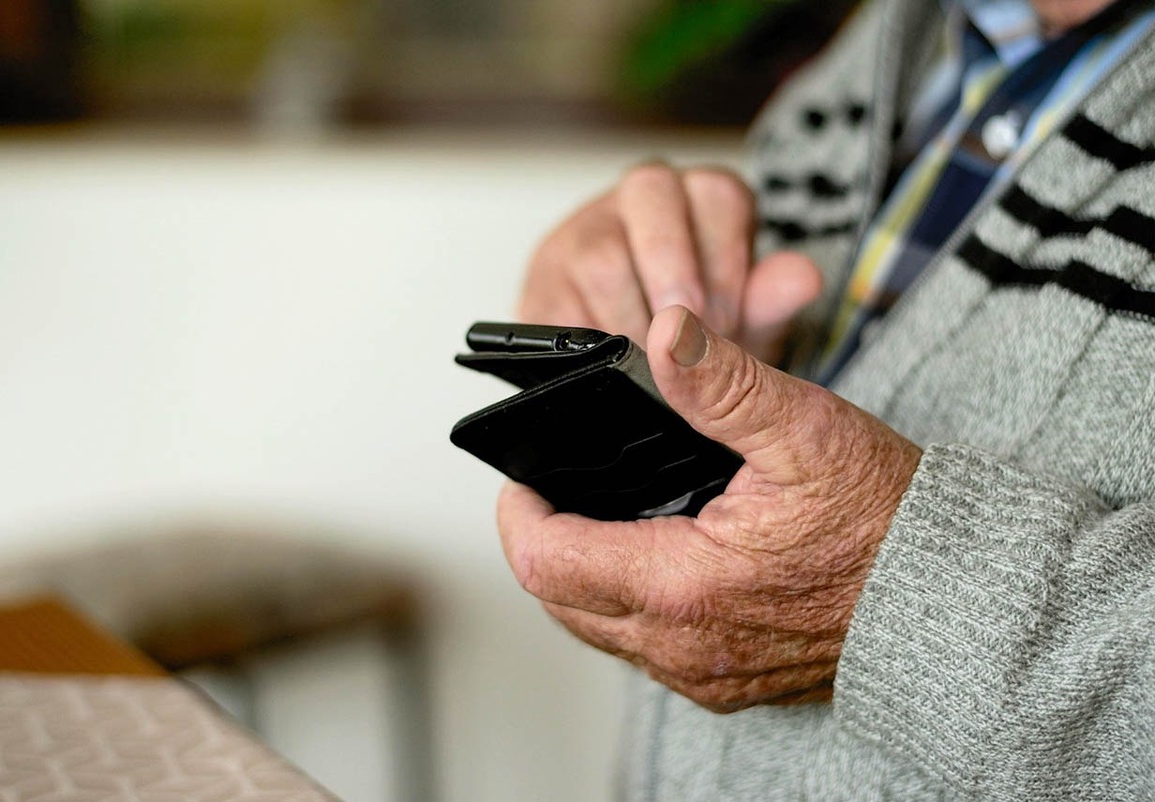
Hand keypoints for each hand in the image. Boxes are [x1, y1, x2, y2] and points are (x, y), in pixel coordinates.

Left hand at [497, 307, 921, 711]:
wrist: (955, 602)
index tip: (525, 476)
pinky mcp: (726, 683)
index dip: (519, 513)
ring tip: (600, 516)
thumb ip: (725, 385)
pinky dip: (628, 605)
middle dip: (545, 543)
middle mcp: (683, 647)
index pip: (545, 561)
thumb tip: (665, 334)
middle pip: (560, 602)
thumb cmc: (889, 522)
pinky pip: (646, 650)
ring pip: (599, 630)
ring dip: (583, 576)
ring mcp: (704, 674)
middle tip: (557, 490)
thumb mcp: (807, 432)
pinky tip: (655, 558)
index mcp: (683, 587)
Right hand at [518, 163, 821, 363]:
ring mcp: (580, 235)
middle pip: (649, 192)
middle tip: (689, 338)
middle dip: (674, 271)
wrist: (635, 379)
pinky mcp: (539, 286)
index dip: (726, 257)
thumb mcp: (746, 325)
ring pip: (598, 251)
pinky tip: (612, 371)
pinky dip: (588, 344)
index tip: (729, 319)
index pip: (717, 192)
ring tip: (654, 368)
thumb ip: (771, 302)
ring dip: (632, 317)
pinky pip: (555, 306)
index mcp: (698, 197)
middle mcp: (636, 201)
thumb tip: (803, 278)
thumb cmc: (700, 339)